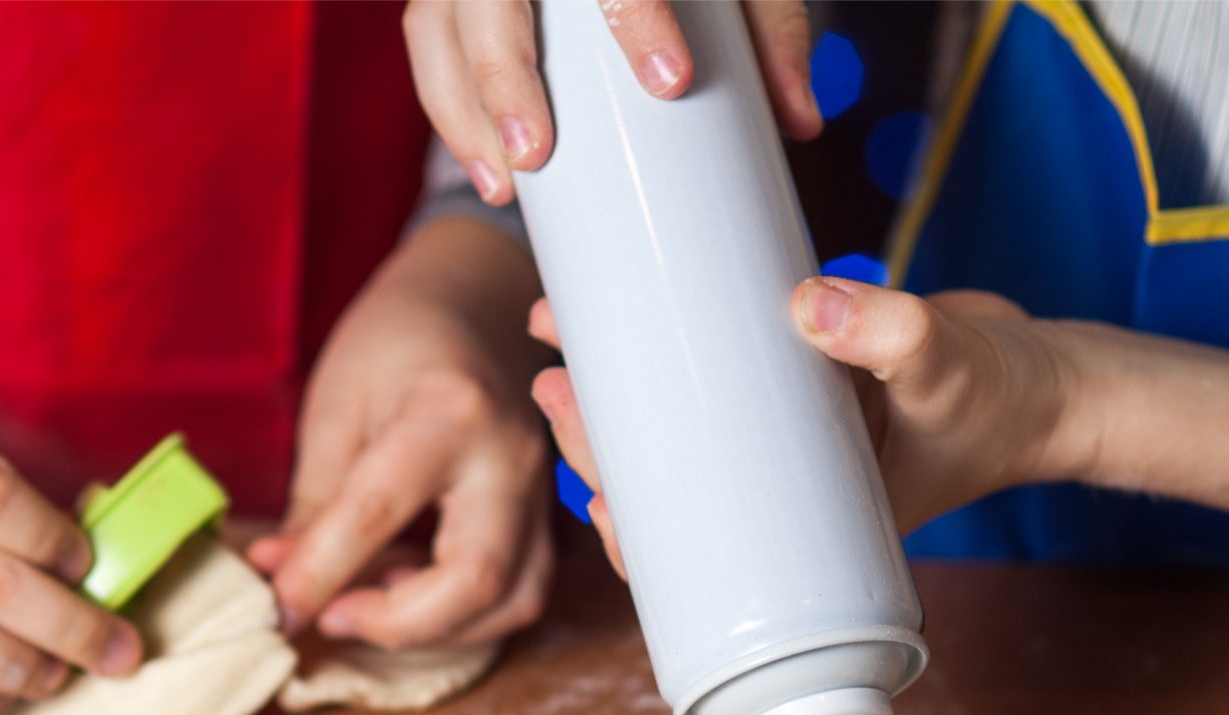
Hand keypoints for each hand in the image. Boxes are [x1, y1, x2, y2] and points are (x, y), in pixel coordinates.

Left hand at [248, 218, 553, 647]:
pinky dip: (461, 617)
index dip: (320, 573)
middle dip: (395, 623)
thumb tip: (279, 584)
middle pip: (473, 580)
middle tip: (329, 616)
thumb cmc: (396, 342)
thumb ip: (312, 503)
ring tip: (367, 602)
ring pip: (507, 602)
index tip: (277, 608)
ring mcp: (538, 492)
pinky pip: (517, 594)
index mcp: (447, 411)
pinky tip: (408, 590)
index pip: (378, 513)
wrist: (475, 305)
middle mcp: (507, 458)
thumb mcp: (336, 405)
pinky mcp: (544, 518)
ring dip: (432, 630)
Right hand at [404, 0, 819, 204]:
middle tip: (535, 155)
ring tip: (505, 184)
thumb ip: (770, 29)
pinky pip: (428, 45)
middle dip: (503, 76)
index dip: (637, 15)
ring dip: (461, 109)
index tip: (672, 82)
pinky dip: (450, 110)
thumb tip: (800, 123)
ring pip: (437, 23)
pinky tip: (487, 167)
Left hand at [528, 278, 1095, 550]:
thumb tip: (807, 302)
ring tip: (556, 335)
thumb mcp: (950, 371)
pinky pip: (707, 378)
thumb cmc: (1005, 402)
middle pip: (662, 483)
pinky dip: (662, 352)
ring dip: (611, 390)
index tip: (588, 487)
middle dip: (597, 440)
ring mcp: (777, 438)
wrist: (1047, 379)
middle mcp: (776, 490)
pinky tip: (616, 314)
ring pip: (672, 428)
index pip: (693, 550)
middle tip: (553, 383)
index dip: (632, 529)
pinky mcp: (788, 382)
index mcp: (799, 532)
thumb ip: (892, 335)